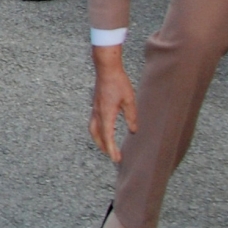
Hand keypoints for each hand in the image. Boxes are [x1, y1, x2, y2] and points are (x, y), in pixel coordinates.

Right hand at [89, 45, 136, 161]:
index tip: (116, 159)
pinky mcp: (95, 105)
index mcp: (106, 114)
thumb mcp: (129, 100)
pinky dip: (97, 132)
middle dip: (104, 148)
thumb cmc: (118, 82)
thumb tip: (133, 131)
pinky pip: (93, 123)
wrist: (106, 69)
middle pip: (97, 136)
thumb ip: (131, 117)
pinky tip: (104, 131)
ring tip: (106, 147)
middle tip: (113, 156)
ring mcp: (95, 109)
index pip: (108, 136)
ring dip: (99, 140)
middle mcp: (98, 113)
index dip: (112, 149)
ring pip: (93, 130)